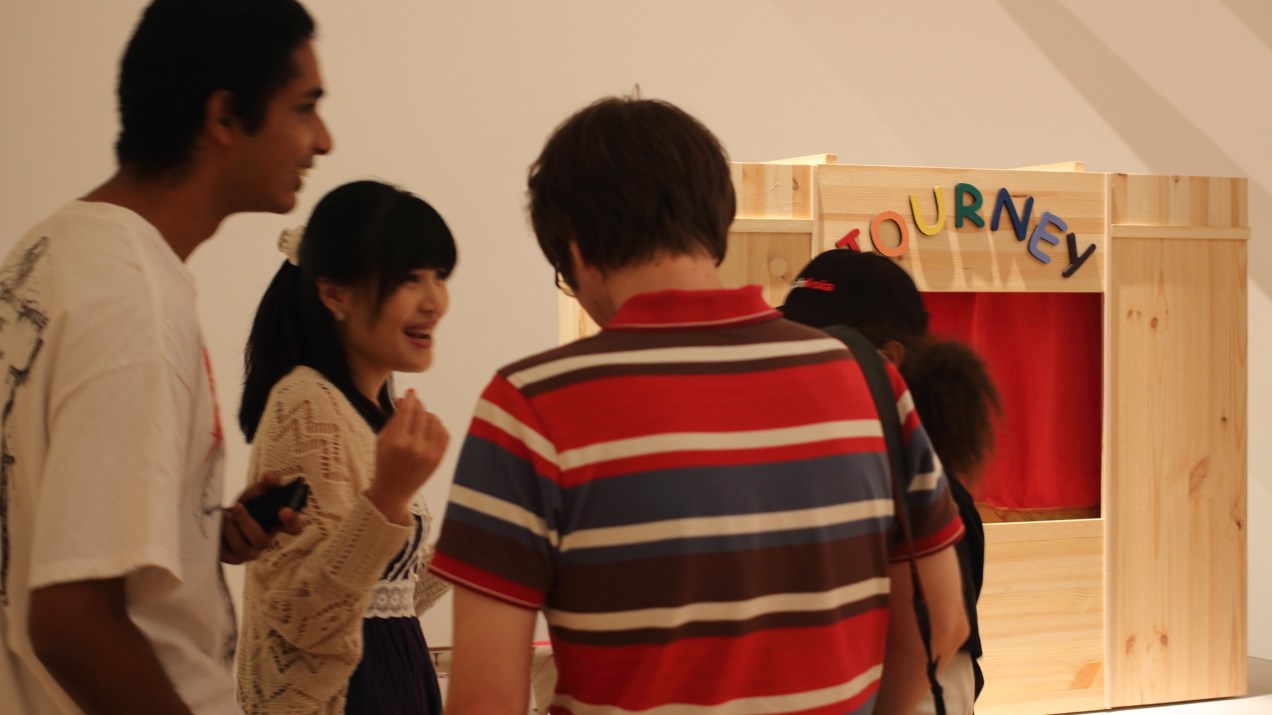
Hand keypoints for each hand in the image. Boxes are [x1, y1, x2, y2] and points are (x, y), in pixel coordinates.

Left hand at [221, 473, 303, 564]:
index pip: (294, 528)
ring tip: (223, 515)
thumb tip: (269, 476)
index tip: (285, 510)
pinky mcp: (231, 558)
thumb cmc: (247, 505)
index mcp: (277, 525)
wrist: (224, 518)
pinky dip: (219, 537)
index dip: (292, 521)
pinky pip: (225, 553)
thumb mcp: (256, 492)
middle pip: (262, 541)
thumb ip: (266, 484)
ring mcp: (248, 553)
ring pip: (242, 548)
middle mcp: (265, 542)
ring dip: (231, 530)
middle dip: (248, 523)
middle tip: (237, 506)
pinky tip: (216, 525)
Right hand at [367, 390, 448, 524]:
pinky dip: (438, 427)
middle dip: (418, 405)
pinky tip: (430, 429)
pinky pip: (444, 433)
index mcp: (397, 441)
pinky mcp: (438, 458)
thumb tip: (406, 399)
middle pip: (422, 414)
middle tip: (414, 404)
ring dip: (428, 415)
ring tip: (420, 419)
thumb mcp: (382, 440)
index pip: (407, 411)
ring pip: (435, 421)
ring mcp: (429, 453)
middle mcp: (414, 447)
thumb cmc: (384, 463)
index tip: (411, 392)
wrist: (393, 491)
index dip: (410, 398)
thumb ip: (394, 418)